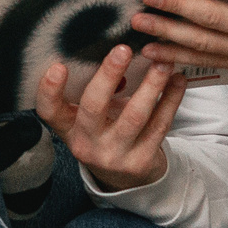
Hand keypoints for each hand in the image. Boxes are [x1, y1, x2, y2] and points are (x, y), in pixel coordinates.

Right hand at [36, 44, 186, 190]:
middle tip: (123, 49)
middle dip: (108, 76)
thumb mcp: (90, 119)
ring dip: (151, 85)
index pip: (50, 111)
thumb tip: (118, 52)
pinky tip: (178, 80)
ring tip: (162, 62)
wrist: (126, 178)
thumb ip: (96, 93)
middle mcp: (87, 144)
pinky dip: (171, 100)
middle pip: (94, 108)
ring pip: (134, 116)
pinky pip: (159, 125)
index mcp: (69, 128)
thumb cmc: (105, 133)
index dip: (50, 90)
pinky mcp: (142, 160)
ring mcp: (114, 155)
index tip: (59, 66)